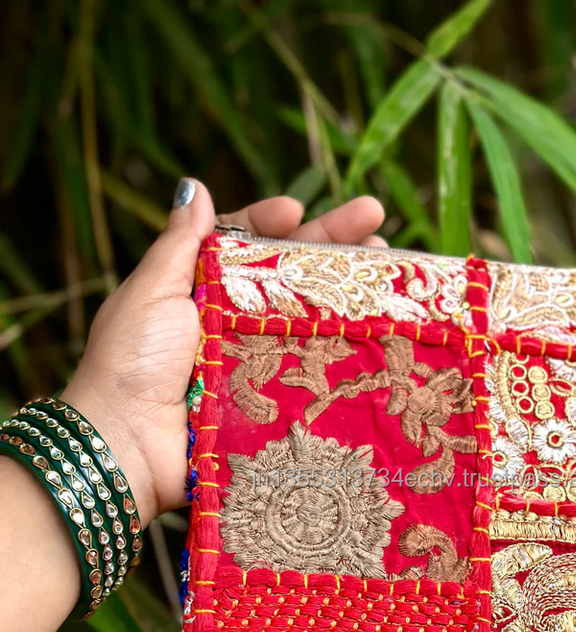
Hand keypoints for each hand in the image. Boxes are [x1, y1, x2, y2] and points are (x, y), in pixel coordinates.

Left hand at [61, 179, 386, 526]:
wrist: (130, 444)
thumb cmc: (130, 363)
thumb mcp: (150, 293)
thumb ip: (179, 244)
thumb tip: (193, 187)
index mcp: (203, 290)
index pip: (247, 245)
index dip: (274, 224)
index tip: (297, 209)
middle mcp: (237, 322)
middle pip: (292, 275)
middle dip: (334, 244)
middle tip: (374, 217)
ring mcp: (261, 361)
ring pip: (313, 318)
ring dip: (351, 292)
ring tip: (389, 269)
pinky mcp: (277, 398)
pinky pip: (317, 369)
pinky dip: (348, 350)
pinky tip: (378, 330)